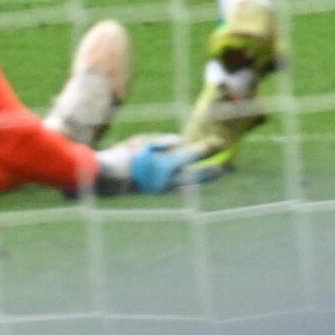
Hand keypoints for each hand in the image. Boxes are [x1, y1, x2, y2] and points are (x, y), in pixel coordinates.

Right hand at [89, 134, 228, 196]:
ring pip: (190, 183)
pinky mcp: (160, 192)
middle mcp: (167, 180)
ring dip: (204, 177)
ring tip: (218, 172)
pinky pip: (179, 186)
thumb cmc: (123, 156)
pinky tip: (197, 178)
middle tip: (225, 166)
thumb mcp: (142, 142)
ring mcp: (164, 188)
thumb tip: (180, 143)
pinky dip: (190, 181)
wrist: (108, 178)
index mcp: (164, 166)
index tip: (216, 143)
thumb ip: (163, 142)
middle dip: (211, 170)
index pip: (190, 156)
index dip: (204, 149)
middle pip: (195, 175)